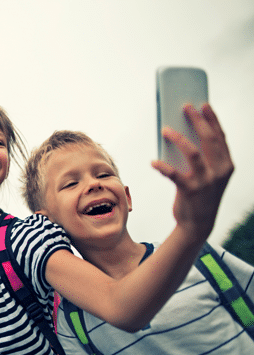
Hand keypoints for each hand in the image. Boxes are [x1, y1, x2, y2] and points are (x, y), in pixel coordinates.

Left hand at [152, 104, 233, 238]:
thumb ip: (201, 157)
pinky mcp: (190, 190)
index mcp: (227, 165)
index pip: (220, 137)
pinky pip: (174, 175)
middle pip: (209, 139)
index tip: (204, 105)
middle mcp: (220, 171)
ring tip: (165, 129)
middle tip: (185, 107)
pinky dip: (162, 167)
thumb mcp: (207, 175)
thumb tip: (181, 133)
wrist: (198, 224)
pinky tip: (153, 162)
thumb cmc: (199, 195)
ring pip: (193, 152)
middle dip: (197, 120)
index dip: (212, 119)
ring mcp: (206, 181)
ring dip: (178, 138)